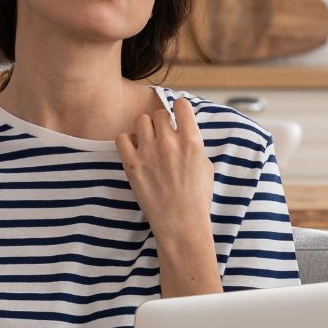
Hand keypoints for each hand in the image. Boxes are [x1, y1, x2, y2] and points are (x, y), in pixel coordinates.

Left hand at [115, 95, 212, 238]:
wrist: (181, 222)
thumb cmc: (196, 198)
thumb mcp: (205, 166)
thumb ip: (193, 144)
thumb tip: (182, 131)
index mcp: (191, 141)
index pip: (182, 106)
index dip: (179, 109)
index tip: (178, 115)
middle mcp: (169, 143)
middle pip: (159, 113)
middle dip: (162, 122)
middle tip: (163, 136)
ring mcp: (149, 153)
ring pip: (140, 120)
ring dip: (145, 128)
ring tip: (148, 142)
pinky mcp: (132, 164)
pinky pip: (122, 137)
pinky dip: (127, 141)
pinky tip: (135, 151)